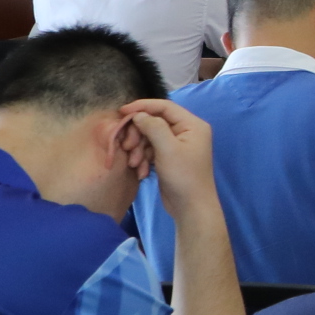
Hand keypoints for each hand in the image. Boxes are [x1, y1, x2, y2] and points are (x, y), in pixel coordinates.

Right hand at [117, 99, 219, 217]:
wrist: (190, 207)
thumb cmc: (183, 176)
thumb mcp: (167, 148)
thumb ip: (153, 127)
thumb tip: (139, 114)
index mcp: (192, 125)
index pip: (165, 107)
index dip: (143, 106)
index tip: (122, 111)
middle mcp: (187, 132)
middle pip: (155, 122)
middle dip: (139, 134)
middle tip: (128, 146)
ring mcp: (178, 145)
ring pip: (151, 137)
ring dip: (139, 149)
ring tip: (135, 164)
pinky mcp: (170, 158)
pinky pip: (152, 150)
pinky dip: (144, 158)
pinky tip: (141, 171)